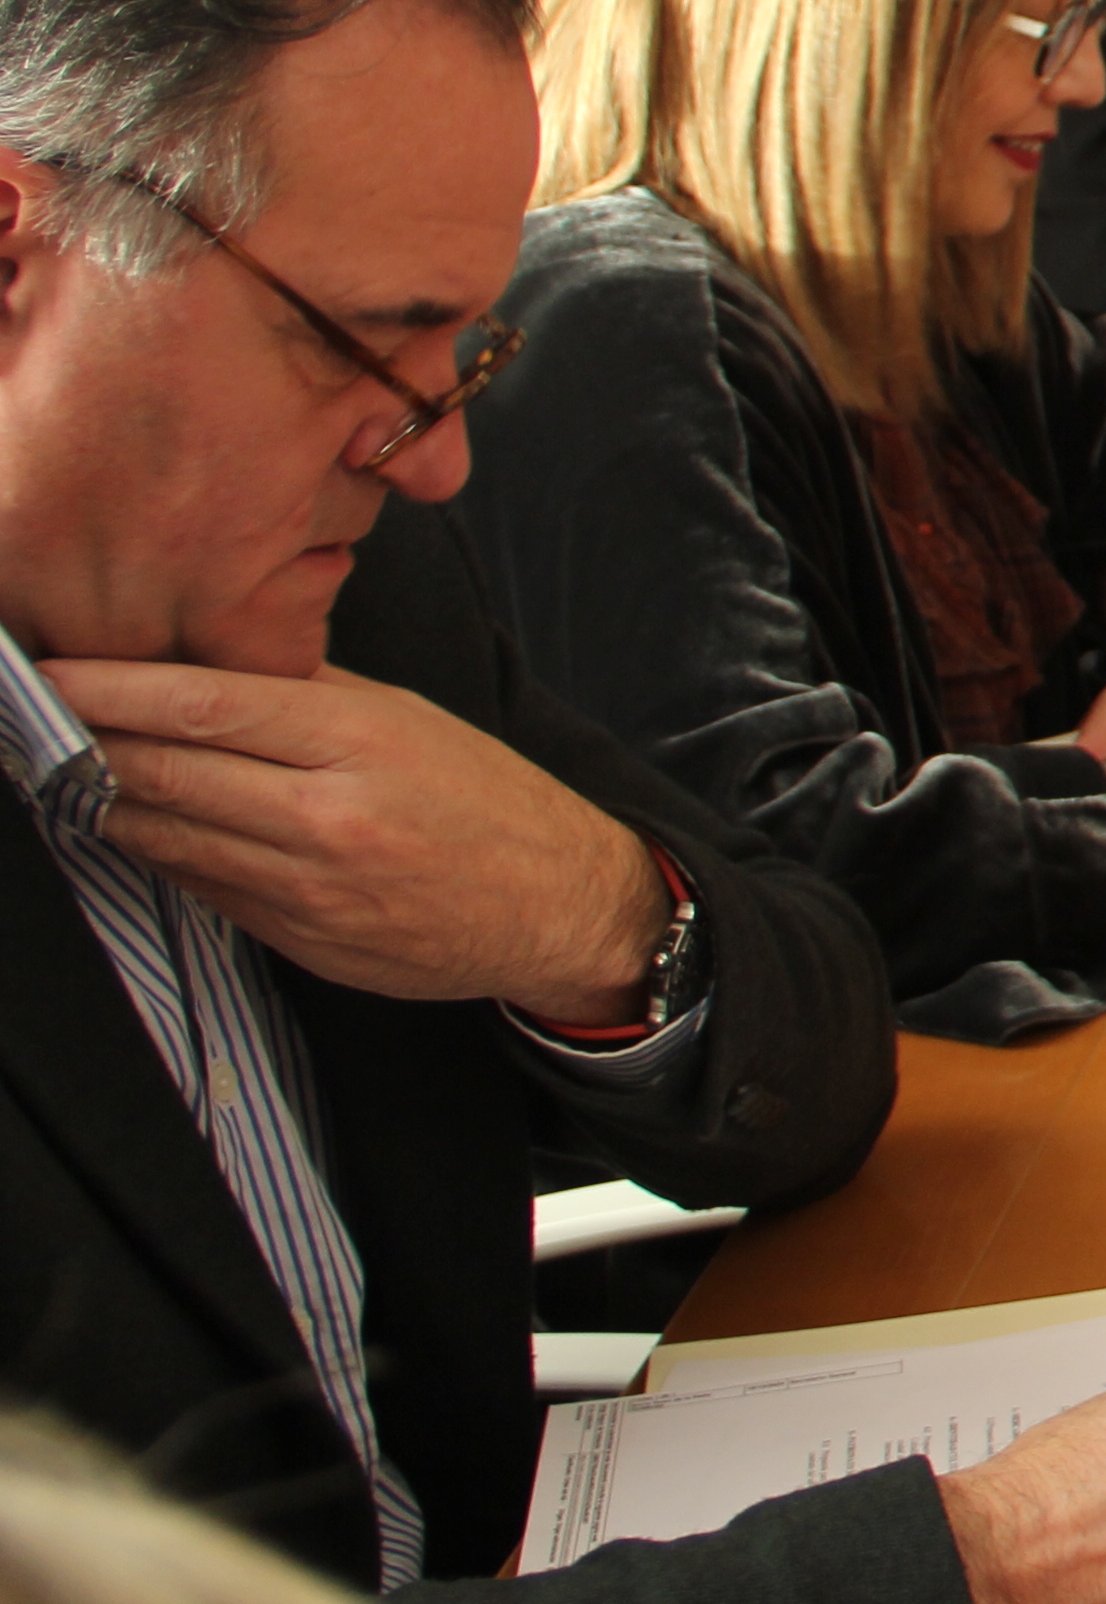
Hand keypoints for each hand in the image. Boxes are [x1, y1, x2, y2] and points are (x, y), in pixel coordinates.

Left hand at [50, 659, 669, 1021]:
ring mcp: (307, 886)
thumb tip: (203, 665)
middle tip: (30, 717)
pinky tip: (134, 822)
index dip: (112, 689)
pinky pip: (197, 885)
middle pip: (164, 771)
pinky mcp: (295, 937)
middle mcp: (328, 815)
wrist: (555, 907)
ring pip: (163, 835)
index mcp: (361, 741)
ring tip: (63, 767)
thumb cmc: (487, 802)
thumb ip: (309, 694)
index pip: (204, 706)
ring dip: (101, 800)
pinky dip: (156, 849)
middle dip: (82, 741)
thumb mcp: (412, 720)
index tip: (52, 671)